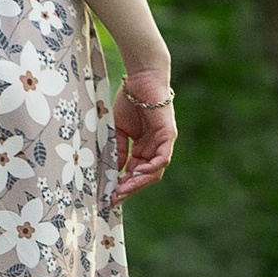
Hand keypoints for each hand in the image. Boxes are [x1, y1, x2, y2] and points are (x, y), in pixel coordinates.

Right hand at [111, 73, 175, 203]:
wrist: (141, 78)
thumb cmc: (130, 99)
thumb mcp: (119, 129)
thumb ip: (119, 149)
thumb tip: (115, 170)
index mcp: (144, 146)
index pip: (135, 171)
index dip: (123, 183)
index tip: (109, 194)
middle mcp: (155, 147)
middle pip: (145, 175)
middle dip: (129, 188)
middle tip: (114, 199)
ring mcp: (163, 142)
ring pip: (154, 171)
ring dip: (138, 182)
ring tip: (123, 190)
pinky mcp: (168, 136)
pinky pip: (162, 158)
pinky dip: (151, 168)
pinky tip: (137, 172)